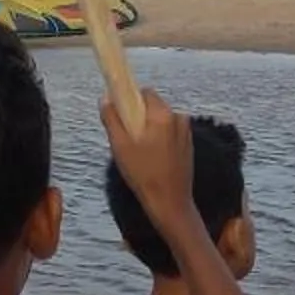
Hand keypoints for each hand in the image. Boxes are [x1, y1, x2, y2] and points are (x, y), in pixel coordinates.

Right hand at [99, 88, 192, 228]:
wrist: (169, 202)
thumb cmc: (143, 174)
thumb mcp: (120, 146)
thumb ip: (111, 118)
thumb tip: (105, 97)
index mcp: (162, 114)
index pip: (145, 92)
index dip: (130, 100)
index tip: (122, 116)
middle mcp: (178, 118)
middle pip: (154, 106)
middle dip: (140, 116)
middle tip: (128, 139)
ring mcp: (186, 132)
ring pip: (162, 120)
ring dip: (151, 128)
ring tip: (140, 152)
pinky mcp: (189, 144)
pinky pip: (171, 132)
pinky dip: (161, 139)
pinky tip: (153, 158)